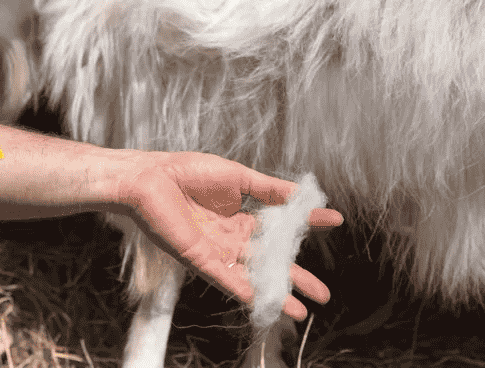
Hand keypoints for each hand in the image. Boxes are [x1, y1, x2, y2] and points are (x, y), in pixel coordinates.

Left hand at [118, 151, 342, 320]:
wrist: (150, 178)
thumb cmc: (187, 172)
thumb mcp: (237, 177)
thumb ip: (268, 188)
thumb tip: (301, 194)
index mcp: (240, 216)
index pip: (280, 225)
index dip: (306, 224)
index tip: (334, 220)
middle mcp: (232, 238)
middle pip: (271, 261)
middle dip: (297, 278)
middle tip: (323, 293)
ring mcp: (217, 251)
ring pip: (253, 276)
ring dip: (276, 293)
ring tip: (302, 311)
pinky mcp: (200, 259)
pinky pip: (226, 278)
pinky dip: (245, 290)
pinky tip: (264, 303)